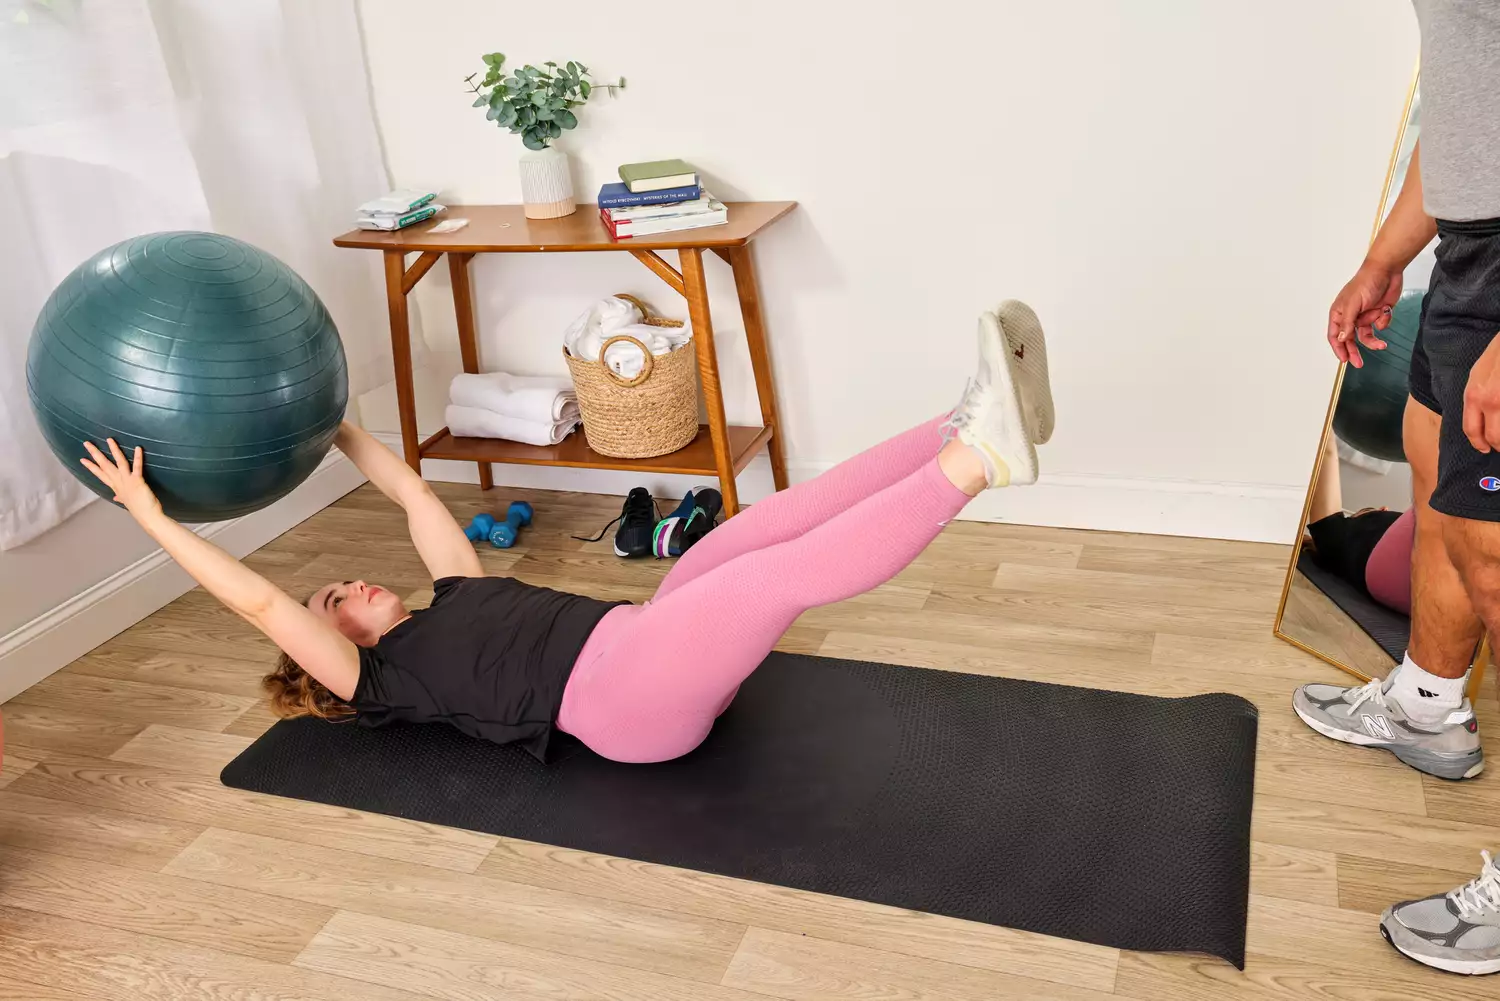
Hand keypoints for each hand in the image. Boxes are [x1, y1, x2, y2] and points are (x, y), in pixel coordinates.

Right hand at [80, 439, 162, 519]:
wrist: (147, 516)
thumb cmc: (139, 508)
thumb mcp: (126, 501)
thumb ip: (120, 497)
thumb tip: (115, 497)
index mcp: (115, 487)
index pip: (100, 474)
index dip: (91, 467)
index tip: (82, 459)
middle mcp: (119, 482)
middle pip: (104, 466)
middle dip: (95, 454)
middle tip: (86, 443)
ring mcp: (127, 481)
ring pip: (118, 462)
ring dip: (114, 450)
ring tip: (109, 439)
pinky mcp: (137, 481)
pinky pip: (137, 467)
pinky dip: (138, 457)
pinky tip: (138, 448)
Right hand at [1328, 261, 1402, 366]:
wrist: (1387, 270)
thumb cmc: (1365, 282)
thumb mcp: (1353, 304)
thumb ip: (1347, 323)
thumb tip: (1342, 339)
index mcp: (1339, 313)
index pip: (1336, 335)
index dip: (1339, 348)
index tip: (1344, 360)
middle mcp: (1351, 316)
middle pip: (1350, 339)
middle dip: (1355, 351)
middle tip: (1358, 363)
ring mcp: (1365, 315)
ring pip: (1367, 335)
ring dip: (1374, 340)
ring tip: (1382, 345)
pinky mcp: (1378, 313)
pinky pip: (1380, 325)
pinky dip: (1384, 320)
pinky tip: (1384, 310)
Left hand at [1463, 336, 1499, 452]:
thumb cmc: (1498, 353)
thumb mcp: (1477, 374)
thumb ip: (1476, 397)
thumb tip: (1480, 418)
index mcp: (1474, 396)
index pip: (1472, 429)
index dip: (1479, 443)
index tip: (1485, 448)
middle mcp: (1490, 401)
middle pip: (1494, 437)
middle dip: (1499, 445)